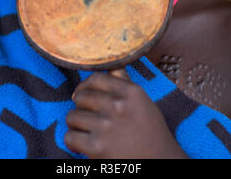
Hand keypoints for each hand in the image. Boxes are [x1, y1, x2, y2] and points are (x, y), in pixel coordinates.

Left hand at [65, 70, 187, 158]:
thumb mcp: (143, 102)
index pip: (95, 78)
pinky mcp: (97, 148)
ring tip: (85, 131)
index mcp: (131, 92)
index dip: (84, 86)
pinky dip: (72, 142)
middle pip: (81, 96)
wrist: (160, 163)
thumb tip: (111, 66)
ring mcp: (107, 126)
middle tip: (86, 116)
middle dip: (79, 107)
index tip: (82, 94)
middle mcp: (118, 106)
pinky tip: (82, 145)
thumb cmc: (151, 132)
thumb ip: (125, 83)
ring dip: (75, 125)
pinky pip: (70, 137)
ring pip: (72, 116)